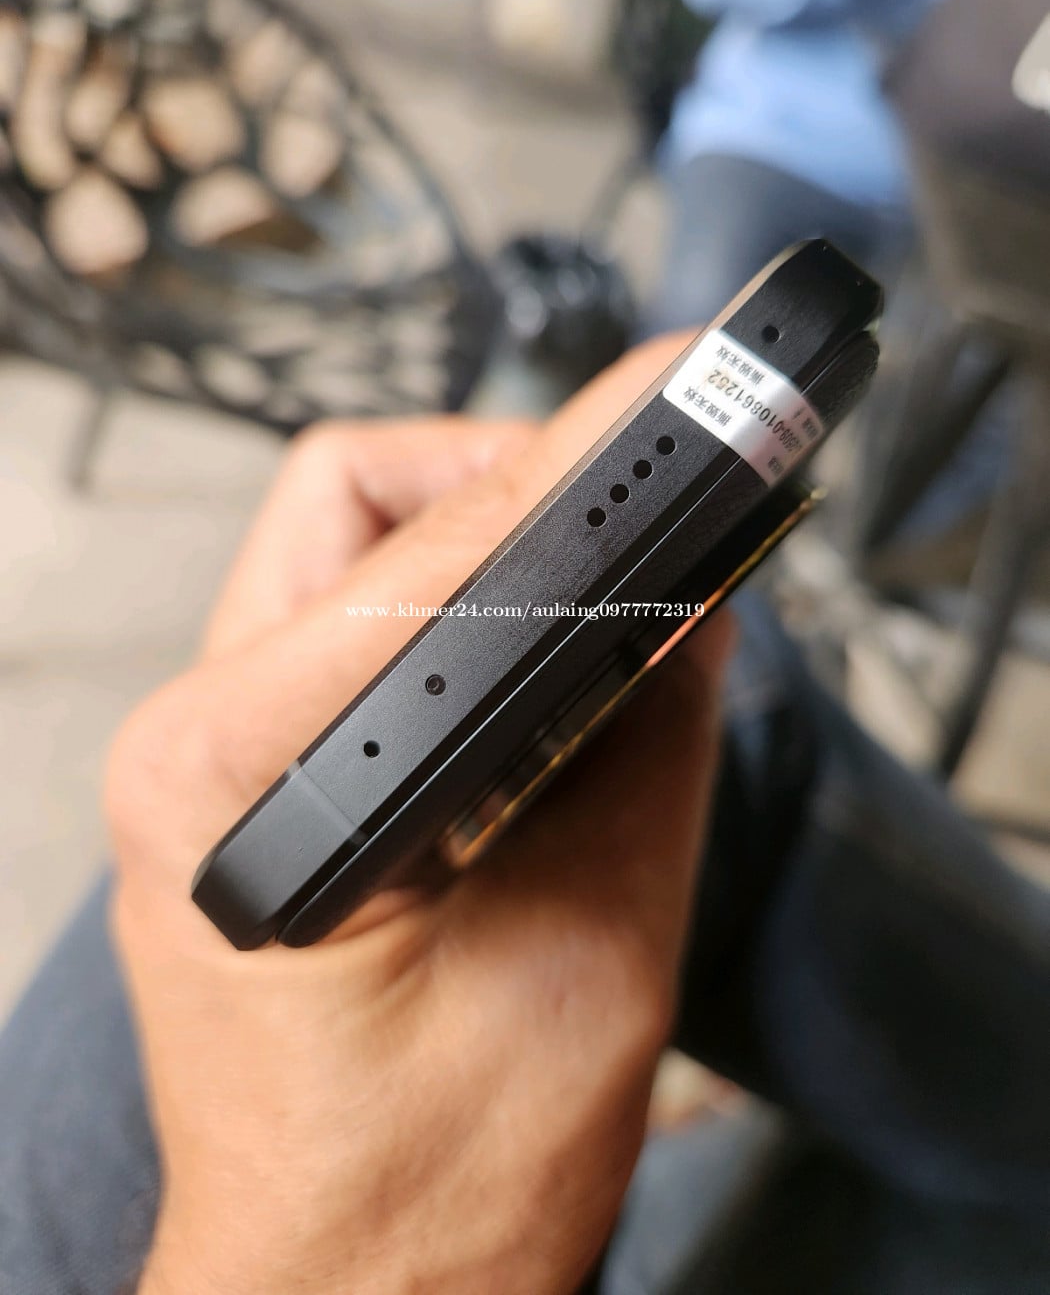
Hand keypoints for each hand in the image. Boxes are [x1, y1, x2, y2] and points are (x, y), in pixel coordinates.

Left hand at [106, 336, 734, 1294]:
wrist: (347, 1285)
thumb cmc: (433, 1183)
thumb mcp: (597, 939)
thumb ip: (651, 734)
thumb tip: (691, 593)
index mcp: (236, 787)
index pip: (434, 558)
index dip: (576, 478)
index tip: (672, 414)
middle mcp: (193, 748)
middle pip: (354, 498)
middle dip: (509, 484)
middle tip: (632, 512)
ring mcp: (206, 758)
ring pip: (343, 541)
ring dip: (474, 537)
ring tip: (588, 585)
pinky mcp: (243, 779)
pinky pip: (346, 623)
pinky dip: (448, 603)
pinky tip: (529, 649)